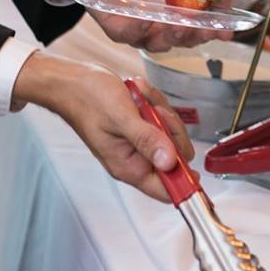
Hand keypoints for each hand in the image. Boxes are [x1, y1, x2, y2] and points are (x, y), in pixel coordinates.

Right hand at [12, 53, 193, 203]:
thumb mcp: (121, 117)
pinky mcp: (139, 127)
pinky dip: (154, 102)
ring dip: (159, 109)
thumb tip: (170, 161)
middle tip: (153, 111)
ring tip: (140, 96)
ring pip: (169, 133)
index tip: (197, 169)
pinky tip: (139, 93)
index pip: (165, 189)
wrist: (72, 81)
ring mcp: (137, 143)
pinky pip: (160, 119)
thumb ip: (147, 140)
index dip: (185, 181)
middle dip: (170, 127)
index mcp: (129, 166)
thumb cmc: (87, 99)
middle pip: (175, 155)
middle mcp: (134, 159)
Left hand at [58, 0, 214, 51]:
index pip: (198, 30)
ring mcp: (139, 33)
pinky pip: (129, 35)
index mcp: (176, 18)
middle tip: (205, 28)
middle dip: (195, 35)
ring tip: (179, 24)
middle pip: (182, 41)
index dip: (213, 32)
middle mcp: (160, 31)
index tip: (227, 31)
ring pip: (158, 44)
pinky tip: (148, 19)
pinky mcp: (118, 31)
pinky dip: (140, 28)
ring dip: (171, 35)